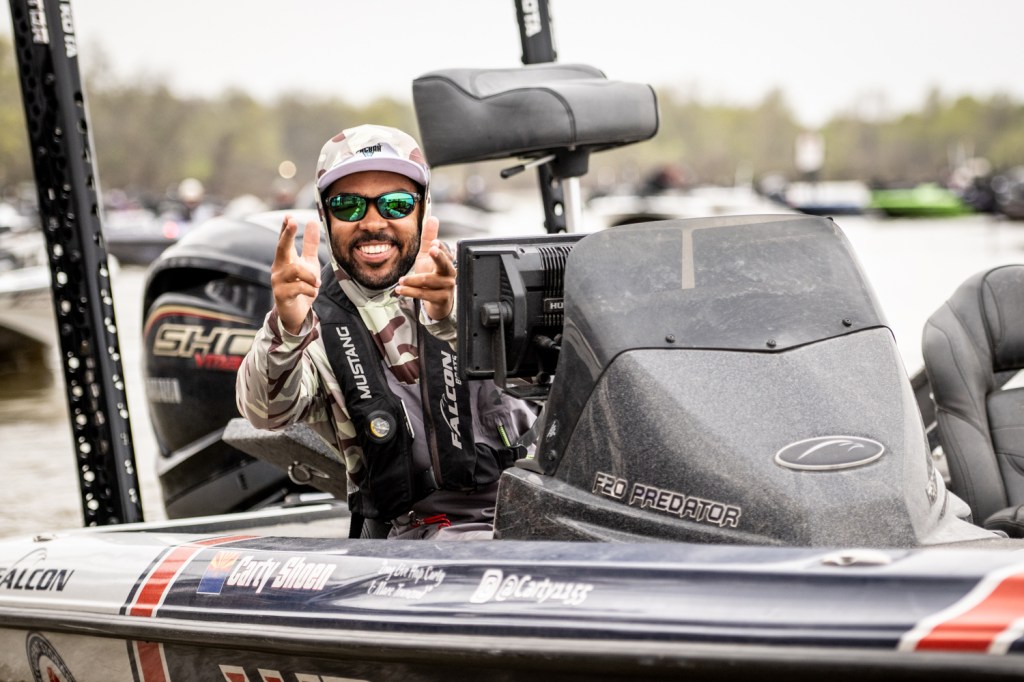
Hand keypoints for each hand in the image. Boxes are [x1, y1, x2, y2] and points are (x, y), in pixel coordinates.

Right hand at [270, 214, 320, 333]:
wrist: (296, 313)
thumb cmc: (301, 285)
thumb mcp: (309, 263)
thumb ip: (310, 244)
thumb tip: (312, 221)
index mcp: (285, 259)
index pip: (284, 240)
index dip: (286, 228)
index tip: (289, 216)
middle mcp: (279, 268)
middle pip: (281, 248)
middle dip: (287, 235)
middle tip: (293, 222)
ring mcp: (278, 282)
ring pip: (294, 270)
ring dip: (310, 275)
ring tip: (317, 283)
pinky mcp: (281, 295)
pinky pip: (298, 287)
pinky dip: (309, 289)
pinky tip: (313, 292)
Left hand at [396, 216, 454, 320]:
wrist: (437, 301)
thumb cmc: (432, 276)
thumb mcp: (427, 256)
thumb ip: (429, 238)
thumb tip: (432, 218)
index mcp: (447, 260)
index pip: (445, 251)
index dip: (440, 248)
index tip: (434, 244)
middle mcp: (449, 273)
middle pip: (445, 264)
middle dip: (439, 257)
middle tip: (432, 250)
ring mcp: (447, 286)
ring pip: (429, 281)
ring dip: (413, 280)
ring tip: (401, 280)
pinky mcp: (441, 298)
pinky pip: (425, 294)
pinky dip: (411, 292)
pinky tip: (400, 290)